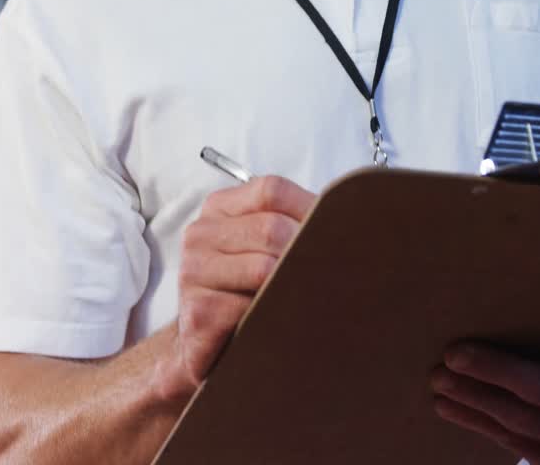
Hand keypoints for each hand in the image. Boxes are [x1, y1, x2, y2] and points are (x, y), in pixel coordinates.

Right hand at [161, 176, 314, 400]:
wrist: (210, 348)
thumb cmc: (250, 292)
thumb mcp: (268, 247)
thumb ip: (295, 223)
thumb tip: (346, 214)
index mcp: (219, 209)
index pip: (271, 190)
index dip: (310, 211)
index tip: (332, 235)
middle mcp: (199, 234)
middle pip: (271, 228)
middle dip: (305, 253)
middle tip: (324, 277)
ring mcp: (193, 272)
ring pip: (263, 267)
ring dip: (291, 288)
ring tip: (300, 302)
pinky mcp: (197, 312)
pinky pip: (249, 308)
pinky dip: (272, 318)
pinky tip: (275, 324)